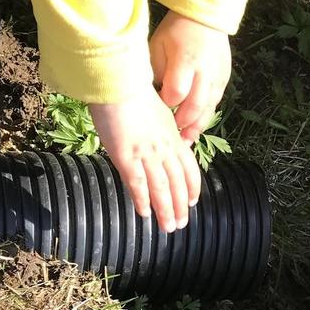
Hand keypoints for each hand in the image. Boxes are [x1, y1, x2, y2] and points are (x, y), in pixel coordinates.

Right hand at [90, 89, 200, 232]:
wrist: (117, 82)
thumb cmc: (132, 93)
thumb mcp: (157, 111)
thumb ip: (163, 130)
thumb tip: (167, 140)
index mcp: (173, 136)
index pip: (189, 168)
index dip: (191, 187)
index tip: (191, 202)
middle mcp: (164, 147)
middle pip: (178, 183)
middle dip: (180, 206)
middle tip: (180, 224)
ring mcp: (146, 153)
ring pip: (162, 188)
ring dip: (166, 210)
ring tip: (168, 227)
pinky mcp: (126, 155)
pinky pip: (138, 183)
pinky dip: (143, 200)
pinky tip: (145, 214)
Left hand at [150, 12, 231, 142]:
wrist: (206, 18)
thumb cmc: (176, 32)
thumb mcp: (158, 46)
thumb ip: (156, 72)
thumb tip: (155, 98)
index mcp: (185, 61)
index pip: (176, 92)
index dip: (166, 105)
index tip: (157, 112)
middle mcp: (204, 72)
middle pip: (195, 106)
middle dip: (182, 123)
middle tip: (171, 137)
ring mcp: (217, 77)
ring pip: (208, 109)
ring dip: (196, 126)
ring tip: (185, 140)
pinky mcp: (224, 80)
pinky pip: (215, 104)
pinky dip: (205, 117)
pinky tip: (195, 127)